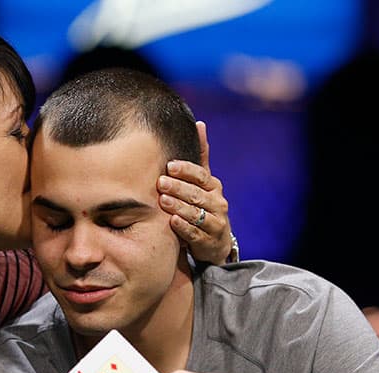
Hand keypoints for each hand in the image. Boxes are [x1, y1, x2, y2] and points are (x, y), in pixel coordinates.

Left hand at [157, 121, 231, 264]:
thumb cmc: (204, 207)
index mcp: (213, 187)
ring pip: (196, 212)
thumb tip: (199, 123)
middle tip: (160, 182)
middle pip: (197, 193)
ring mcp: (215, 223)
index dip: (186, 170)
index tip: (170, 165)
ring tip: (163, 200)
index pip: (201, 175)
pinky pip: (196, 233)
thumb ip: (201, 157)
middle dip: (178, 187)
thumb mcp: (203, 182)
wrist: (216, 243)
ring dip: (179, 206)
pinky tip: (172, 221)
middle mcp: (218, 203)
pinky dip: (184, 227)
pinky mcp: (210, 242)